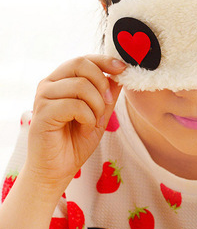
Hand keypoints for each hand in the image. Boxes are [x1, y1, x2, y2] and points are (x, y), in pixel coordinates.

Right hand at [26, 55, 125, 190]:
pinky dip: (88, 118)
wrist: (58, 169)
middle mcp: (50, 84)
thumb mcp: (100, 112)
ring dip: (96, 105)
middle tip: (109, 102)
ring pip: (80, 85)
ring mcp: (43, 97)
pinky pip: (74, 105)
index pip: (84, 59)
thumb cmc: (76, 139)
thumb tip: (121, 73)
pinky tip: (85, 129)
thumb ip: (108, 93)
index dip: (105, 60)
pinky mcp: (42, 113)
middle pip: (80, 63)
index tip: (122, 68)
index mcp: (62, 79)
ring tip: (95, 121)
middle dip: (102, 82)